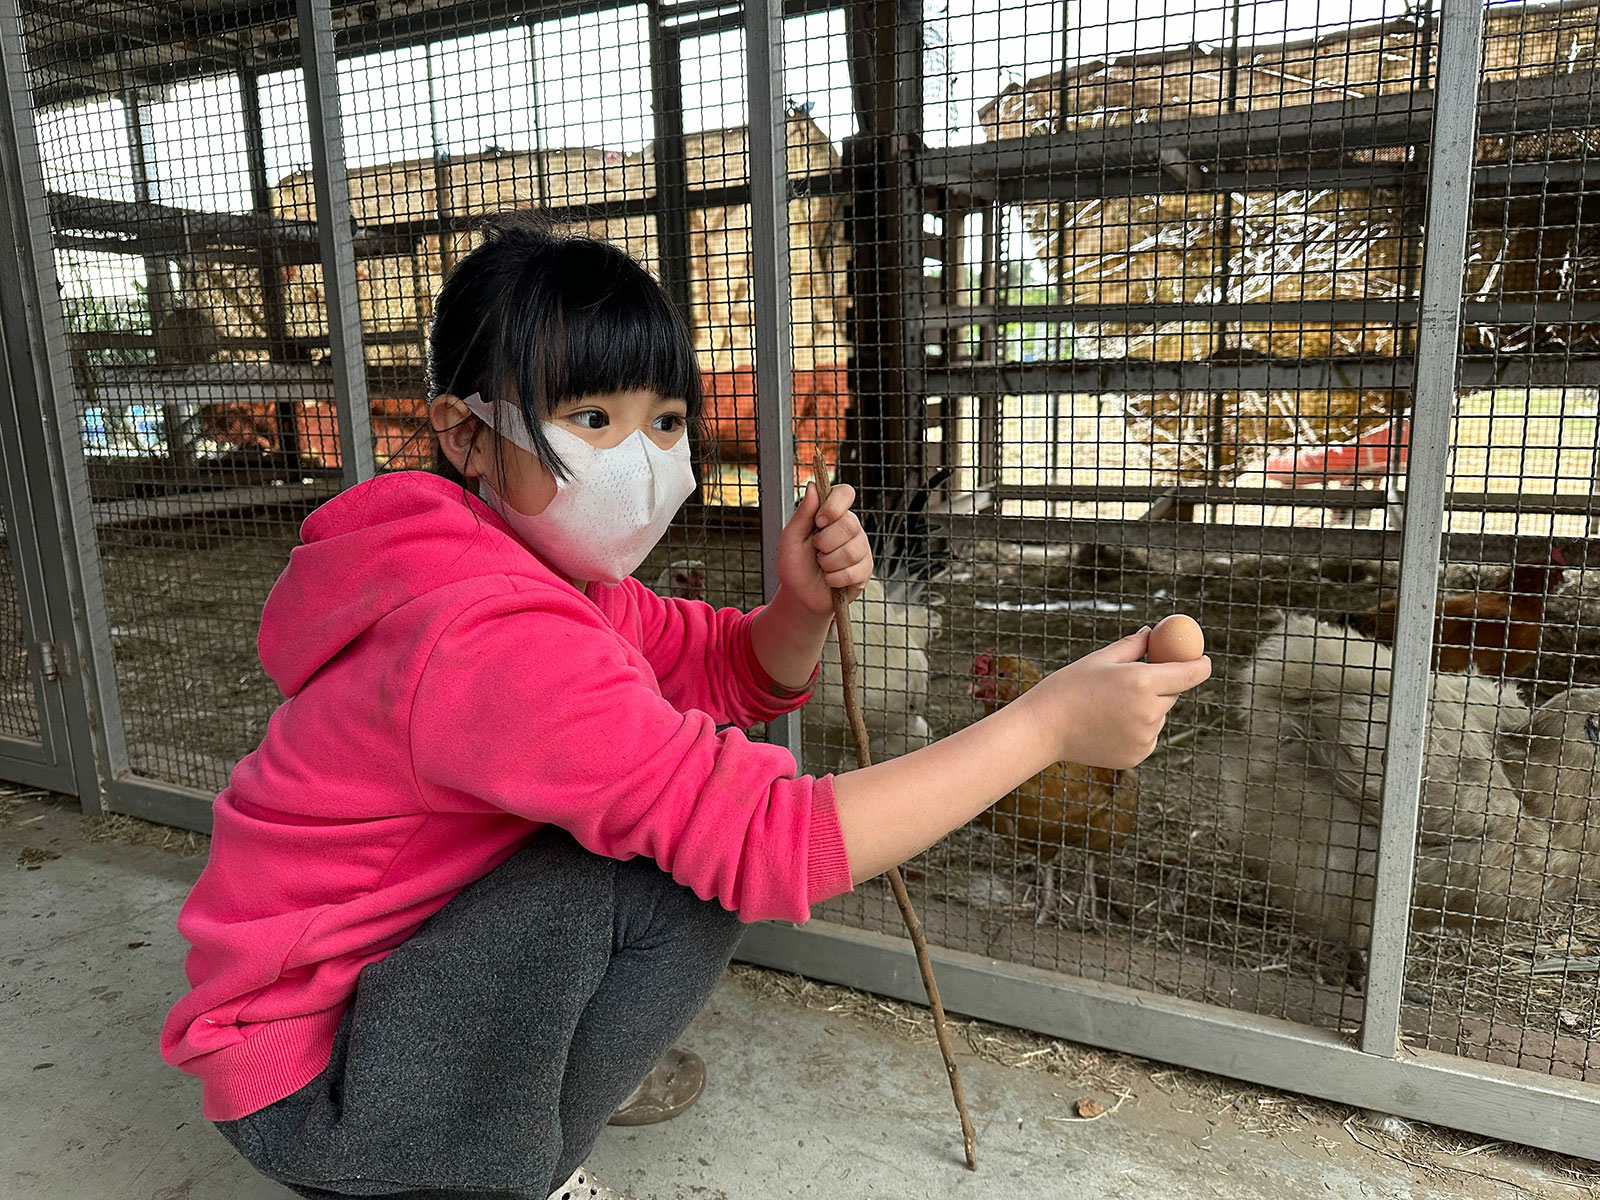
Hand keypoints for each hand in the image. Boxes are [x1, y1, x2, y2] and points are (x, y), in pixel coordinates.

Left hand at [776, 480, 872, 615]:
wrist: (800, 595)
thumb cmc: (795, 564)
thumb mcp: (791, 538)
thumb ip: (803, 513)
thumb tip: (812, 486)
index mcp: (832, 514)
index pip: (845, 493)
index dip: (834, 505)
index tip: (819, 520)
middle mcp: (850, 528)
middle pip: (849, 524)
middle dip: (824, 542)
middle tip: (816, 551)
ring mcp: (861, 548)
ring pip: (851, 550)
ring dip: (828, 563)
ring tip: (821, 566)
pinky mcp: (865, 570)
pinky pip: (854, 571)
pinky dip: (834, 578)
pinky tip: (830, 579)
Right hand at [1023, 629, 1212, 768]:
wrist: (1043, 728)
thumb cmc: (1069, 687)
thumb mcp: (1101, 660)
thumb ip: (1134, 646)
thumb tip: (1153, 633)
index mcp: (1143, 682)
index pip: (1190, 673)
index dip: (1200, 665)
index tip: (1202, 661)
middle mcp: (1149, 712)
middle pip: (1172, 694)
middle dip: (1161, 686)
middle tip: (1134, 682)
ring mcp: (1145, 737)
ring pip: (1158, 716)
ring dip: (1146, 708)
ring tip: (1108, 707)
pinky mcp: (1137, 755)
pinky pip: (1147, 736)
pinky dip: (1136, 729)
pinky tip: (1107, 726)